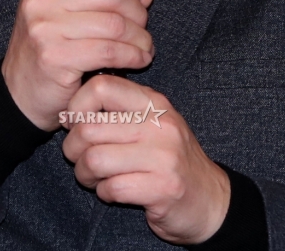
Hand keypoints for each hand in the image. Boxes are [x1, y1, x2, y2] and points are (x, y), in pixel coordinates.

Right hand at [2, 0, 153, 130]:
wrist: (19, 93)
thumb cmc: (47, 50)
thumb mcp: (68, 13)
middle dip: (138, 12)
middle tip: (142, 27)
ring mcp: (45, 27)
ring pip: (115, 23)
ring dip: (139, 37)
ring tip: (144, 46)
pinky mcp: (55, 57)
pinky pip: (109, 51)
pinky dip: (132, 56)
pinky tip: (138, 59)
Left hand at [62, 75, 229, 245]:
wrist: (210, 198)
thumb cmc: (170, 158)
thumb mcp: (152, 123)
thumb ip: (121, 110)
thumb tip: (73, 108)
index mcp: (153, 102)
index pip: (101, 86)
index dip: (77, 106)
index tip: (74, 124)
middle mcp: (159, 123)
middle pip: (89, 128)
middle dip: (74, 149)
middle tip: (79, 158)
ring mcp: (163, 155)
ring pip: (95, 159)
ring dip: (85, 174)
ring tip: (94, 177)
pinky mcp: (163, 188)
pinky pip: (112, 188)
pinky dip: (104, 193)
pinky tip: (113, 191)